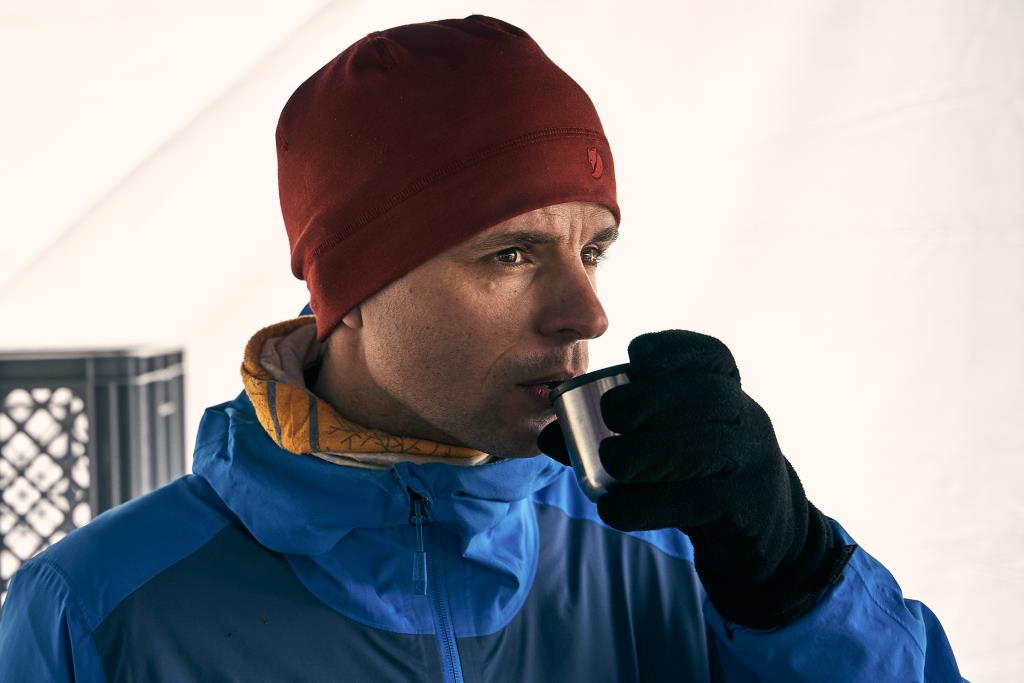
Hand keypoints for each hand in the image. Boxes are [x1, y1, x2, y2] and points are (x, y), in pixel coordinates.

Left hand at [537, 330, 854, 628]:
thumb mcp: (667, 444)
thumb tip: (546, 433)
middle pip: (710, 397)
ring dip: (653, 452)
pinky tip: (615, 511)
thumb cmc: (698, 473)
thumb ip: (610, 434)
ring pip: (710, 448)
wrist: (760, 530)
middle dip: (654, 399)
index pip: (711, 356)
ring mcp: (753, 463)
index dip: (673, 350)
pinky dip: (652, 504)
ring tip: (612, 462)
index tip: (636, 358)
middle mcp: (746, 419)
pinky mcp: (748, 508)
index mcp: (726, 392)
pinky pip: (703, 501)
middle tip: (612, 416)